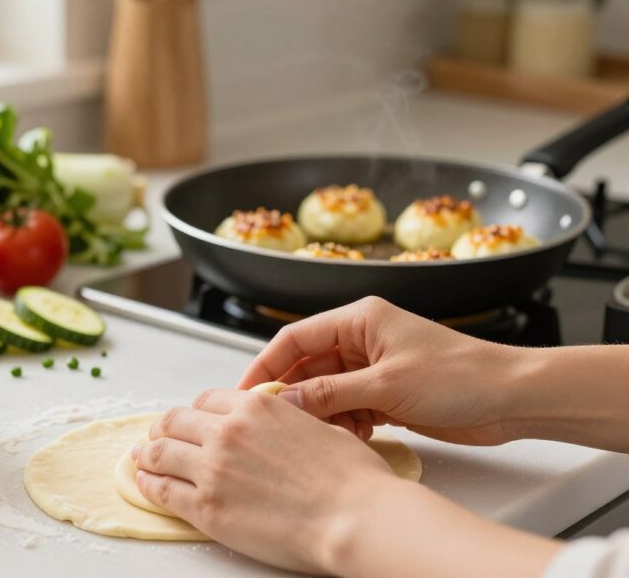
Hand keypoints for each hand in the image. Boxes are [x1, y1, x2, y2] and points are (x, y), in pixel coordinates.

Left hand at [134, 386, 561, 577]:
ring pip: (160, 452)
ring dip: (147, 452)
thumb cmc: (352, 478)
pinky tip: (143, 483)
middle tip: (157, 436)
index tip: (191, 420)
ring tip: (141, 456)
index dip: (196, 411)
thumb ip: (285, 418)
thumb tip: (276, 420)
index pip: (207, 400)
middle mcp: (227, 431)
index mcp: (255, 407)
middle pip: (176, 421)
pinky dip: (147, 484)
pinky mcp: (206, 508)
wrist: (356, 517)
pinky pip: (162, 490)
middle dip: (164, 428)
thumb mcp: (318, 426)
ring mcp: (212, 469)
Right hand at [238, 296, 526, 445]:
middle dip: (292, 396)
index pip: (295, 338)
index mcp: (359, 320)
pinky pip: (347, 408)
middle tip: (275, 423)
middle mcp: (362, 340)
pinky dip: (344, 424)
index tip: (245, 393)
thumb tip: (283, 401)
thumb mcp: (386, 385)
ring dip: (321, 415)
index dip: (265, 364)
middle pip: (307, 367)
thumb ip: (329, 393)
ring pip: (325, 392)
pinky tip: (355, 436)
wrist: (513, 398)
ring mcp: (373, 368)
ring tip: (324, 434)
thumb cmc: (462, 375)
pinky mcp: (386, 394)